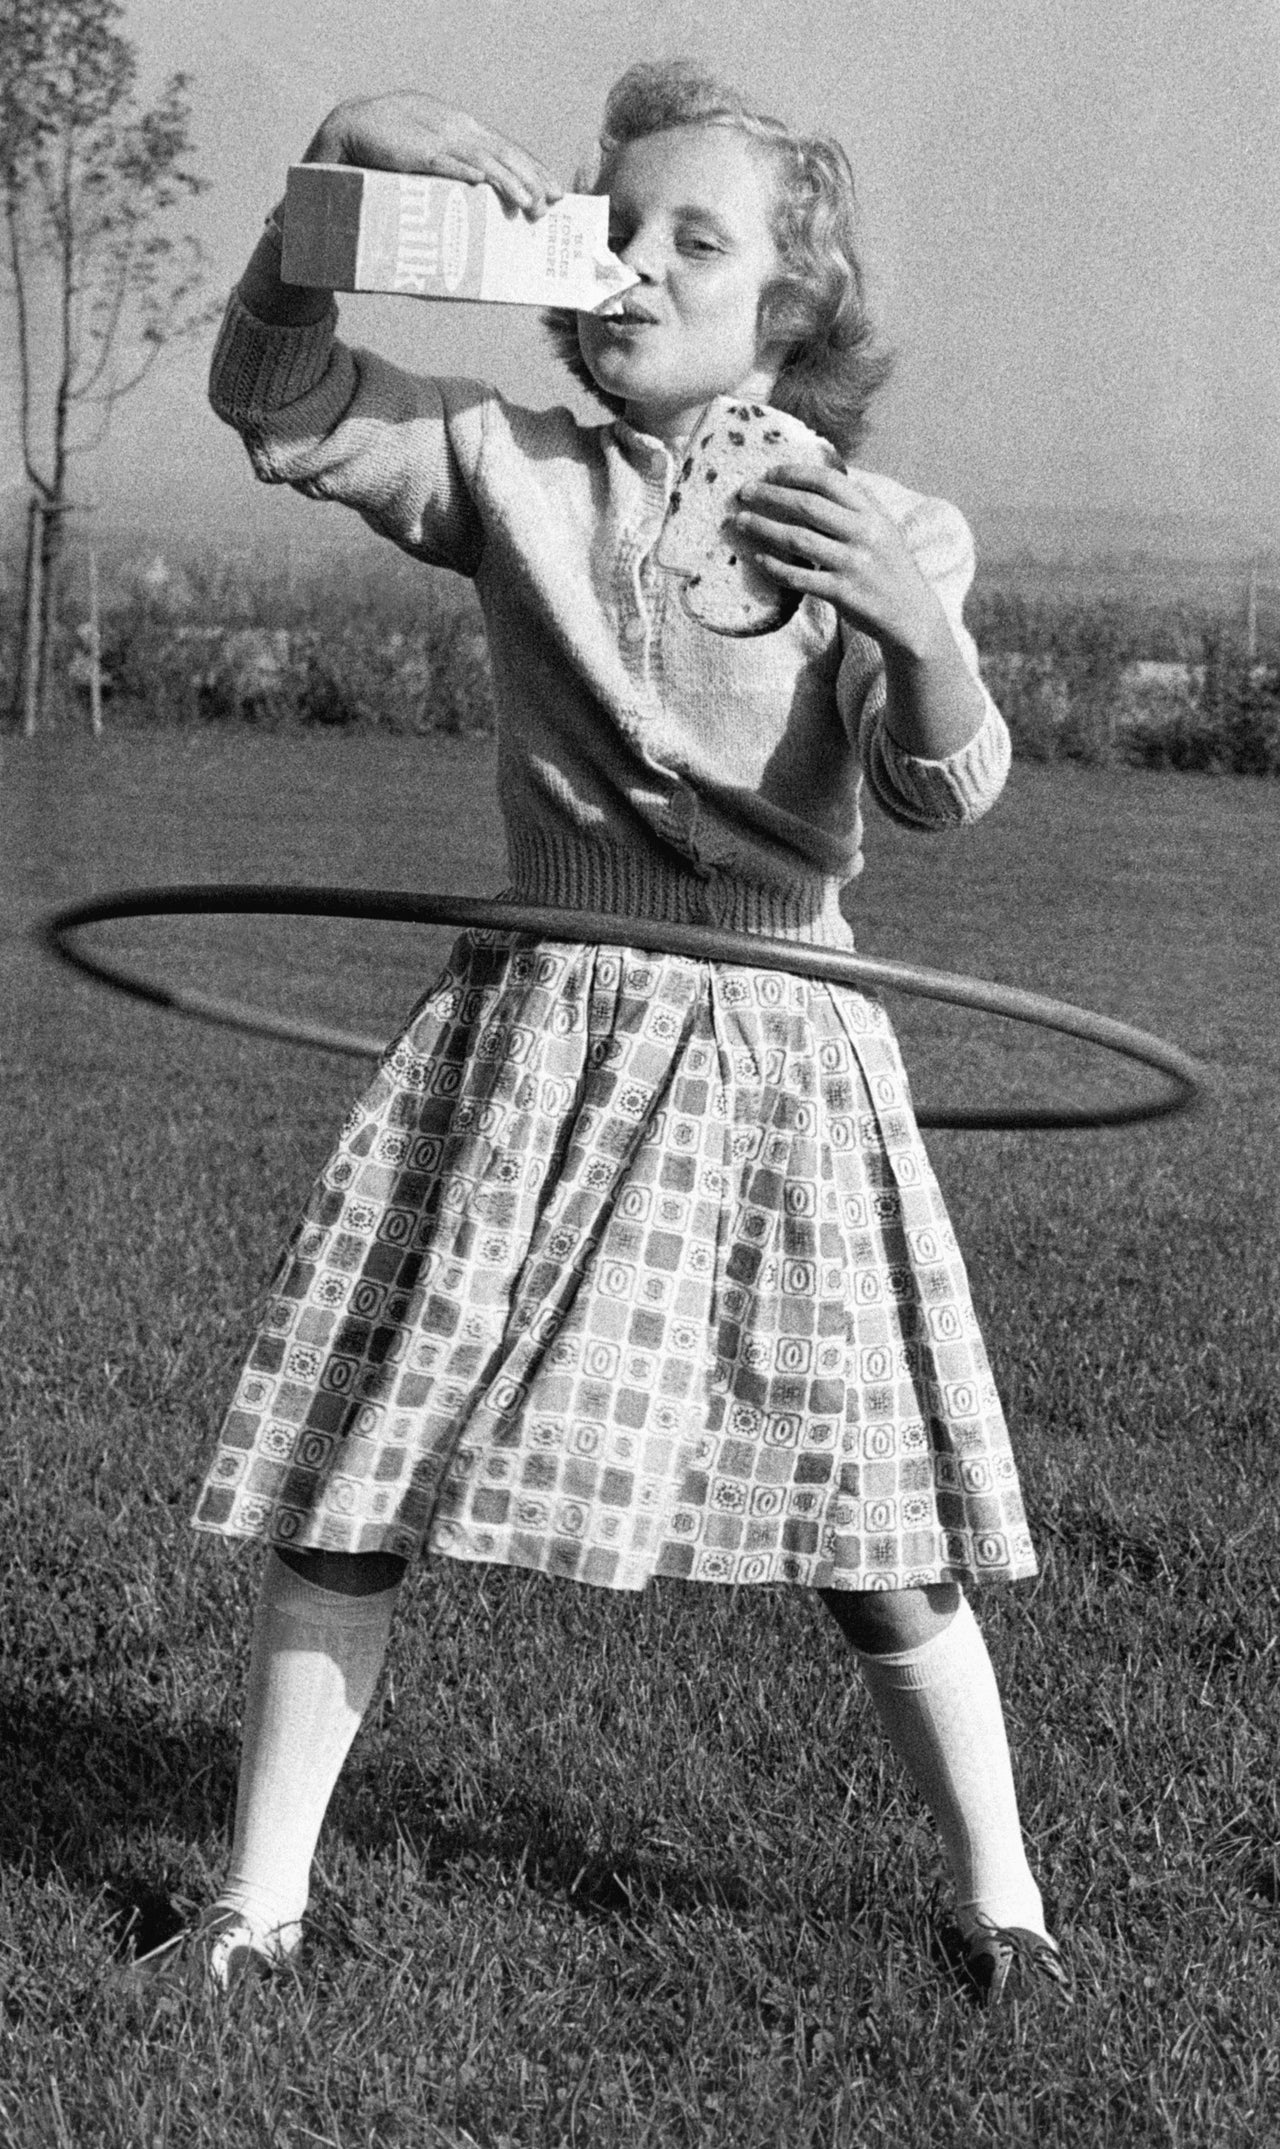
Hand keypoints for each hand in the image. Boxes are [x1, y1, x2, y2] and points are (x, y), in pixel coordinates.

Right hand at [304, 94, 563, 218]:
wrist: (354, 127)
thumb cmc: (394, 147)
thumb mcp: (433, 153)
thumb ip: (456, 166)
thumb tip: (481, 192)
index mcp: (463, 129)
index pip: (507, 148)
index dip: (533, 168)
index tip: (554, 190)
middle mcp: (457, 130)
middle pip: (503, 154)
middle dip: (531, 179)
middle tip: (551, 203)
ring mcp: (438, 139)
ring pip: (482, 160)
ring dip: (508, 182)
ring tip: (529, 203)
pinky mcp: (416, 153)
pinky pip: (444, 163)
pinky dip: (463, 172)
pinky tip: (482, 184)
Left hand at [733, 465, 950, 660]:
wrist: (912, 616)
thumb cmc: (890, 569)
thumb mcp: (883, 529)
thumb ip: (856, 507)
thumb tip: (818, 481)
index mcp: (872, 513)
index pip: (829, 481)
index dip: (795, 473)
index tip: (769, 472)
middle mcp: (864, 534)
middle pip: (807, 506)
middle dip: (770, 495)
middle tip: (744, 491)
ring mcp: (853, 564)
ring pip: (798, 538)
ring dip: (764, 527)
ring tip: (741, 521)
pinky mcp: (843, 593)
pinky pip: (799, 576)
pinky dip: (775, 566)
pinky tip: (758, 558)